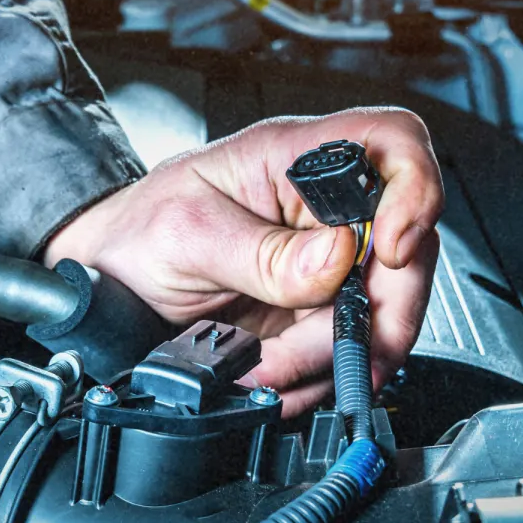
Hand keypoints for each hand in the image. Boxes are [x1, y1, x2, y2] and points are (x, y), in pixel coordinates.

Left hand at [44, 108, 443, 416]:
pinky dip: (317, 376)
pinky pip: (344, 347)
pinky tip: (276, 379)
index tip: (392, 248)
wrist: (106, 279)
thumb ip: (261, 254)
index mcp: (293, 157)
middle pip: (405, 246)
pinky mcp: (311, 310)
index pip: (390, 144)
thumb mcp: (185, 236)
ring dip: (336, 355)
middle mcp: (320, 206)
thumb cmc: (136, 231)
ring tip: (271, 369)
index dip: (415, 190)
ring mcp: (321, 262)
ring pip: (379, 310)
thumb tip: (336, 258)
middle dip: (377, 311)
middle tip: (335, 350)